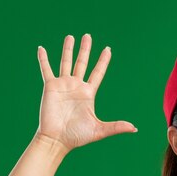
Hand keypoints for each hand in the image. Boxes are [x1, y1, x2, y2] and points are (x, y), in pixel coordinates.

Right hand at [35, 34, 136, 151]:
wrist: (57, 139)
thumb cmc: (77, 136)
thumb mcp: (99, 130)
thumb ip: (116, 127)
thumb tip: (135, 128)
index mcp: (89, 93)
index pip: (98, 73)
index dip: (103, 61)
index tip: (108, 49)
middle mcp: (76, 86)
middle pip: (82, 63)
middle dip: (85, 50)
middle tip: (88, 36)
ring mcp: (63, 85)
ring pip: (66, 62)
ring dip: (68, 49)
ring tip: (70, 36)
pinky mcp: (50, 87)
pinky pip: (46, 70)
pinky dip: (43, 59)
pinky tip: (41, 48)